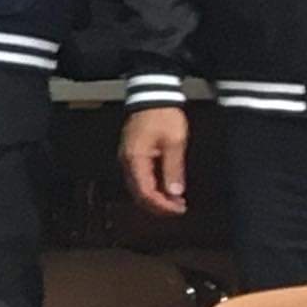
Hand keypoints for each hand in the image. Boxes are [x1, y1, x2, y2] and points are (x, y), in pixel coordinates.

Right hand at [120, 104, 188, 219]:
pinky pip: (140, 179)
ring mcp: (128, 159)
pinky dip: (153, 188)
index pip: (145, 192)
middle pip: (139, 194)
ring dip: (156, 198)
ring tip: (176, 202)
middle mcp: (127, 161)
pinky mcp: (132, 156)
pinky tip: (166, 189)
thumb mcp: (174, 142)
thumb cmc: (163, 116)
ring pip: (138, 188)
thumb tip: (174, 192)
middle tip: (179, 209)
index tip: (179, 209)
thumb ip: (173, 169)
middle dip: (159, 205)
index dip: (162, 205)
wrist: (153, 97)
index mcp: (136, 159)